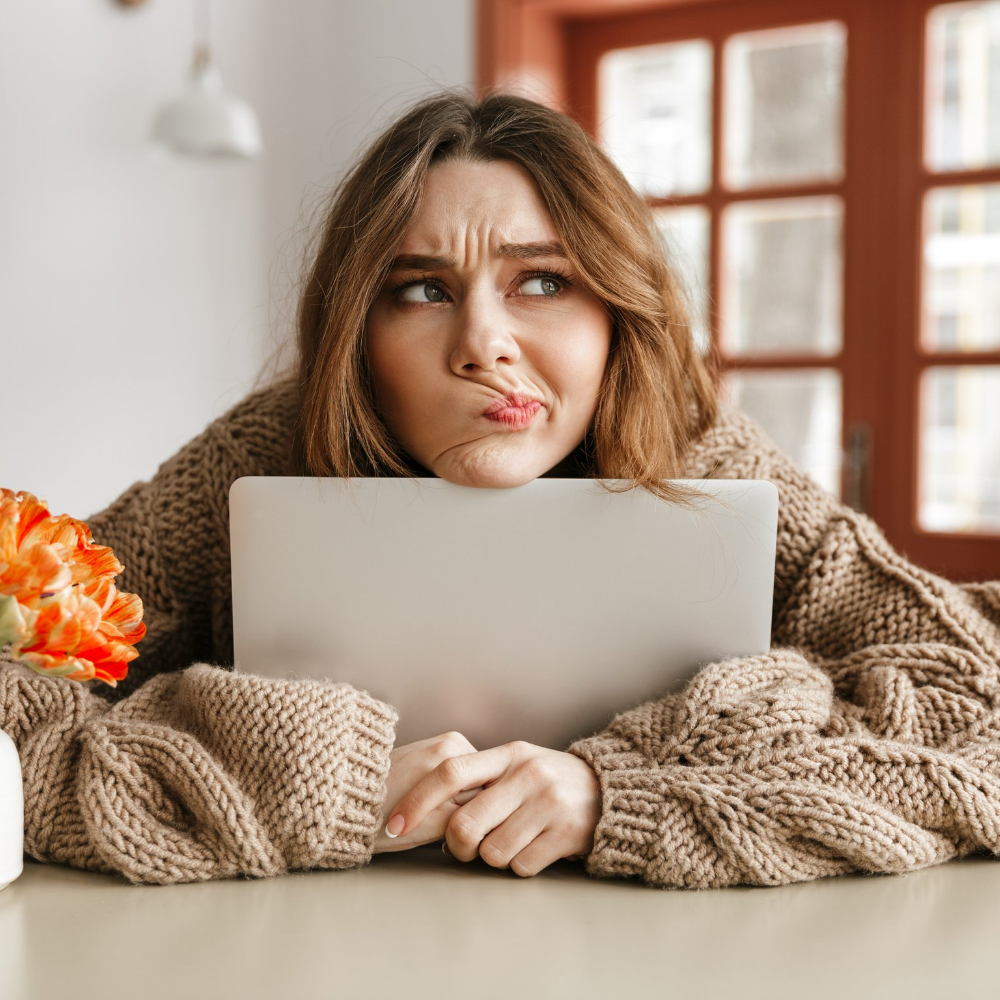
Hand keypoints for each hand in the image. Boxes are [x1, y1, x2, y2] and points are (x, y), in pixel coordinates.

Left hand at [384, 741, 601, 876]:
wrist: (607, 790)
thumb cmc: (545, 781)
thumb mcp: (515, 764)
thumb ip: (477, 778)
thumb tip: (423, 807)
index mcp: (506, 754)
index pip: (450, 772)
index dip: (417, 801)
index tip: (394, 825)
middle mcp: (526, 775)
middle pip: (465, 824)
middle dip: (457, 845)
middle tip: (465, 847)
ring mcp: (548, 804)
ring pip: (491, 852)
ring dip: (492, 857)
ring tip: (509, 840)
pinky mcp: (566, 834)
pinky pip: (521, 867)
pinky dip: (520, 865)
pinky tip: (533, 848)